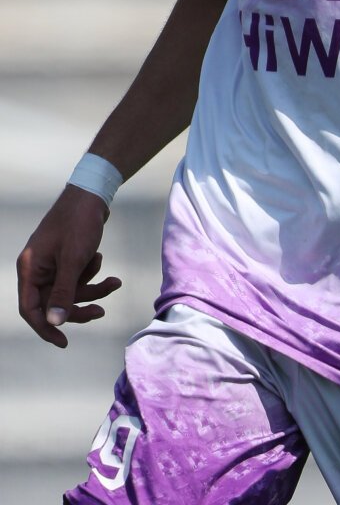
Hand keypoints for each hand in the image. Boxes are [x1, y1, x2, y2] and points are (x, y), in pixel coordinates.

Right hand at [17, 185, 121, 346]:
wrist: (93, 193)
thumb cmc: (79, 223)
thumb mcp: (73, 260)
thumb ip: (63, 293)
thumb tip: (54, 322)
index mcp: (30, 268)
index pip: (30, 309)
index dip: (45, 327)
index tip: (63, 342)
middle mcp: (37, 268)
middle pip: (54, 303)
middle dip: (79, 307)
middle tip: (101, 312)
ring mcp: (52, 263)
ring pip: (70, 290)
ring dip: (92, 289)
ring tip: (114, 283)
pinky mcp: (66, 258)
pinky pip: (77, 277)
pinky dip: (92, 274)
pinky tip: (102, 259)